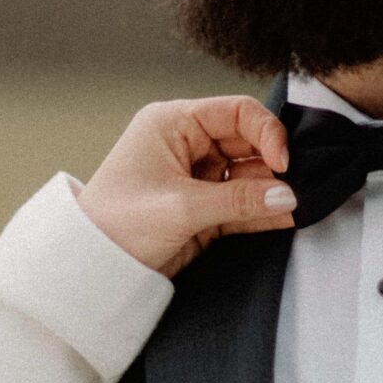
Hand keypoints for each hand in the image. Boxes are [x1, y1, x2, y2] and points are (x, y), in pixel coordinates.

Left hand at [76, 96, 295, 277]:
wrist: (89, 270)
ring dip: (270, 191)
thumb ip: (239, 200)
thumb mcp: (181, 208)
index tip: (284, 163)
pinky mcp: (201, 209)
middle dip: (272, 166)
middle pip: (246, 143)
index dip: (266, 132)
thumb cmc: (116, 225)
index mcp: (173, 123)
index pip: (236, 112)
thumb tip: (287, 196)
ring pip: (248, 175)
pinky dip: (260, 211)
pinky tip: (283, 220)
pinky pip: (240, 203)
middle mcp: (186, 143)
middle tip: (293, 189)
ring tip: (293, 208)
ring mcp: (195, 177)